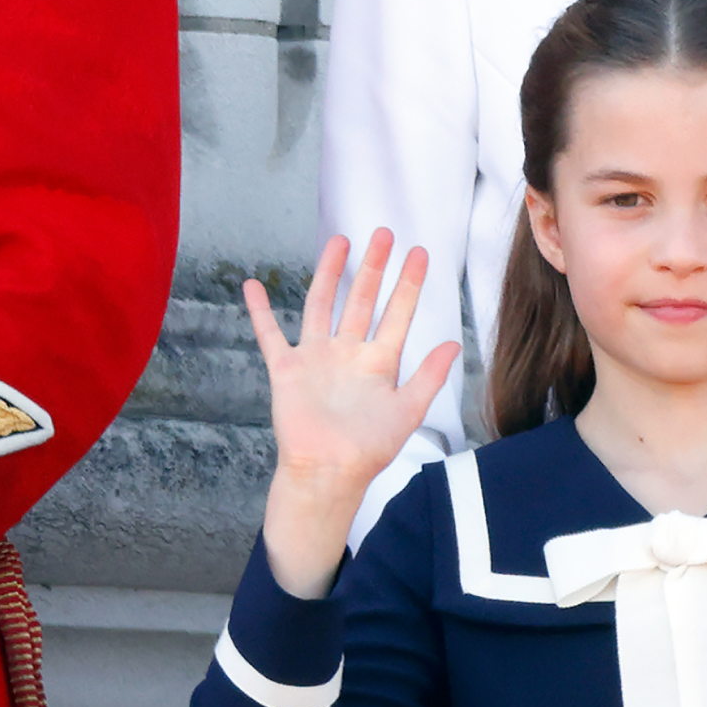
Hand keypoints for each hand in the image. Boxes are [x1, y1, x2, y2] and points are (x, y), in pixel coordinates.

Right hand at [247, 228, 458, 597]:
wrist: (328, 473)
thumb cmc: (368, 450)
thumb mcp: (408, 411)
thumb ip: (430, 376)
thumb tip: (453, 343)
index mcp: (378, 363)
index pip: (397, 313)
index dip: (409, 284)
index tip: (419, 253)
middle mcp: (347, 354)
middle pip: (361, 299)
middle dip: (373, 267)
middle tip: (384, 233)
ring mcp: (317, 359)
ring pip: (322, 304)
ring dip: (329, 273)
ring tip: (339, 240)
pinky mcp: (288, 370)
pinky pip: (271, 335)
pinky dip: (260, 311)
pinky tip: (253, 285)